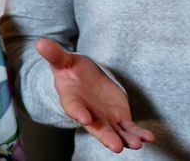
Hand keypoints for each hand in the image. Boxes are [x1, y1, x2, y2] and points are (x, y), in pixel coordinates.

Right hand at [36, 39, 155, 152]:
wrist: (85, 80)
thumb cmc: (71, 71)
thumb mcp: (64, 61)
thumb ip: (55, 55)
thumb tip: (40, 42)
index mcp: (73, 102)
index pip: (74, 108)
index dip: (79, 113)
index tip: (84, 118)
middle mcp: (89, 115)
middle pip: (98, 128)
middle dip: (108, 137)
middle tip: (116, 146)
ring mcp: (106, 119)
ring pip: (116, 133)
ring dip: (126, 139)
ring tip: (136, 144)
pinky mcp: (120, 118)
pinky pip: (130, 129)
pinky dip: (139, 134)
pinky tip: (149, 138)